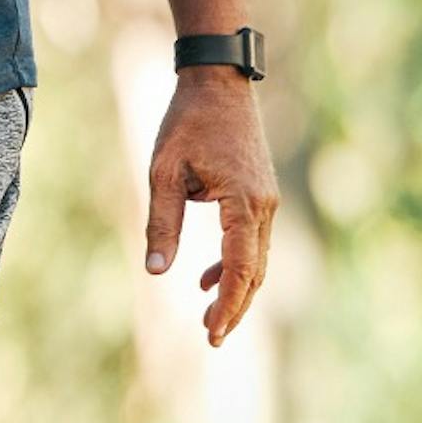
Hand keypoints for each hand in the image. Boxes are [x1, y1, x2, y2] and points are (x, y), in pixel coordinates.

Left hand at [145, 68, 276, 344]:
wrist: (218, 83)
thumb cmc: (187, 123)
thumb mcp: (163, 172)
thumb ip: (162, 222)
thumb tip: (155, 270)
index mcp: (244, 202)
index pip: (240, 267)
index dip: (227, 304)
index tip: (211, 334)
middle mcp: (264, 206)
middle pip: (254, 272)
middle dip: (234, 307)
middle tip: (211, 339)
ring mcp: (267, 200)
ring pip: (256, 260)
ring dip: (234, 289)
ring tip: (207, 320)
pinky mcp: (260, 195)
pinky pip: (251, 241)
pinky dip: (233, 264)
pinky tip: (204, 279)